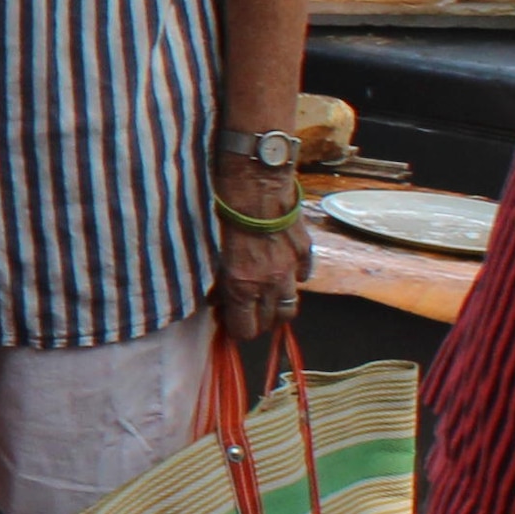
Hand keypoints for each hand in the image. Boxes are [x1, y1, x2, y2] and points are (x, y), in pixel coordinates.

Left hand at [216, 161, 311, 346]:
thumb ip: (216, 281)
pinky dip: (294, 278)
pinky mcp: (305, 250)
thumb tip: (216, 299)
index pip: (246, 330)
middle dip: (259, 322)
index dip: (237, 330)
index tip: (230, 322)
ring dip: (278, 306)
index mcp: (242, 286)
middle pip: (272, 322)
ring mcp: (292, 268)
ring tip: (266, 298)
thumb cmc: (222, 214)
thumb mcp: (209, 252)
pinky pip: (303, 275)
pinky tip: (284, 270)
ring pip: (292, 304)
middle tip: (247, 312)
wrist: (254, 184)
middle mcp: (271, 284)